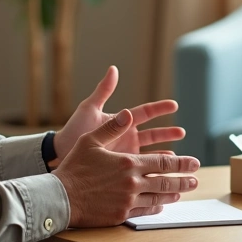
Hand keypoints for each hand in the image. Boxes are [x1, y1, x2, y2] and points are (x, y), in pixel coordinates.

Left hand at [52, 66, 184, 164]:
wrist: (60, 154)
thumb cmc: (73, 130)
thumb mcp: (89, 109)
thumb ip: (103, 90)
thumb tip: (113, 69)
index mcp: (122, 121)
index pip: (146, 112)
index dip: (160, 109)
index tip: (174, 105)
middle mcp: (127, 135)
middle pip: (153, 133)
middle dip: (168, 133)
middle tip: (182, 133)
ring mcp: (126, 152)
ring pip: (151, 151)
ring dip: (164, 153)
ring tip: (177, 156)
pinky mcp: (122, 167)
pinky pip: (141, 167)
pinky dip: (153, 169)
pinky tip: (162, 172)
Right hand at [53, 109, 199, 226]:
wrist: (60, 197)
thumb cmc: (74, 167)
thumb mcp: (91, 140)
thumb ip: (112, 127)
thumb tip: (128, 113)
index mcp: (129, 163)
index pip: (162, 162)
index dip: (181, 163)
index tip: (194, 162)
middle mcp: (132, 182)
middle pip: (165, 181)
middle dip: (184, 180)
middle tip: (196, 179)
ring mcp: (128, 200)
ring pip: (158, 198)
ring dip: (173, 194)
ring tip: (183, 192)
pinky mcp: (121, 214)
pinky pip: (144, 211)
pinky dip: (156, 207)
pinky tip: (161, 205)